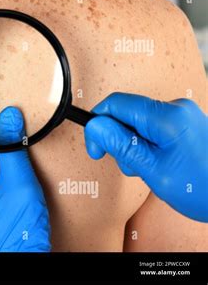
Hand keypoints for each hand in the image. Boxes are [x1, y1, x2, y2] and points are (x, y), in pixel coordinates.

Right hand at [84, 92, 207, 221]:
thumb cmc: (202, 188)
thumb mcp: (153, 171)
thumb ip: (121, 145)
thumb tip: (95, 126)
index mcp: (167, 117)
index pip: (116, 104)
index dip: (98, 124)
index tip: (95, 148)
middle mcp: (176, 108)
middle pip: (126, 113)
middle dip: (118, 139)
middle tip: (127, 164)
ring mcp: (182, 114)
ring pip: (138, 121)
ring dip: (133, 144)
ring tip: (147, 169)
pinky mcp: (184, 122)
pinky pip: (152, 126)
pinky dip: (146, 144)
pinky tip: (157, 163)